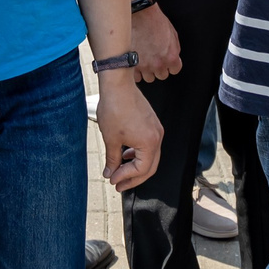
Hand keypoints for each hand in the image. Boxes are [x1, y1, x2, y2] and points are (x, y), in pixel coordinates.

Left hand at [95, 74, 162, 192]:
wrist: (118, 84)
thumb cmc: (115, 108)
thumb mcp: (111, 139)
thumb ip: (113, 159)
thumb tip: (111, 173)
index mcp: (149, 143)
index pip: (141, 169)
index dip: (126, 177)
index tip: (113, 180)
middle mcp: (157, 137)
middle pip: (150, 166)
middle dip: (133, 177)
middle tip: (118, 184)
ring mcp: (156, 129)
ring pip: (150, 156)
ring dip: (136, 165)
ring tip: (120, 171)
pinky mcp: (152, 123)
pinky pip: (148, 145)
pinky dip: (138, 153)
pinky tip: (125, 153)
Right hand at [129, 3, 181, 82]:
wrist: (139, 14)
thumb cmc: (155, 21)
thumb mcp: (173, 34)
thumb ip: (174, 50)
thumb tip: (174, 60)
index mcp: (171, 57)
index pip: (175, 70)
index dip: (170, 64)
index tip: (166, 60)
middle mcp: (158, 64)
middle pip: (161, 75)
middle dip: (159, 67)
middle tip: (154, 58)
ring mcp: (144, 66)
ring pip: (148, 78)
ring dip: (147, 70)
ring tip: (144, 59)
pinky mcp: (131, 65)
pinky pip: (135, 77)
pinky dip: (135, 71)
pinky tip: (135, 62)